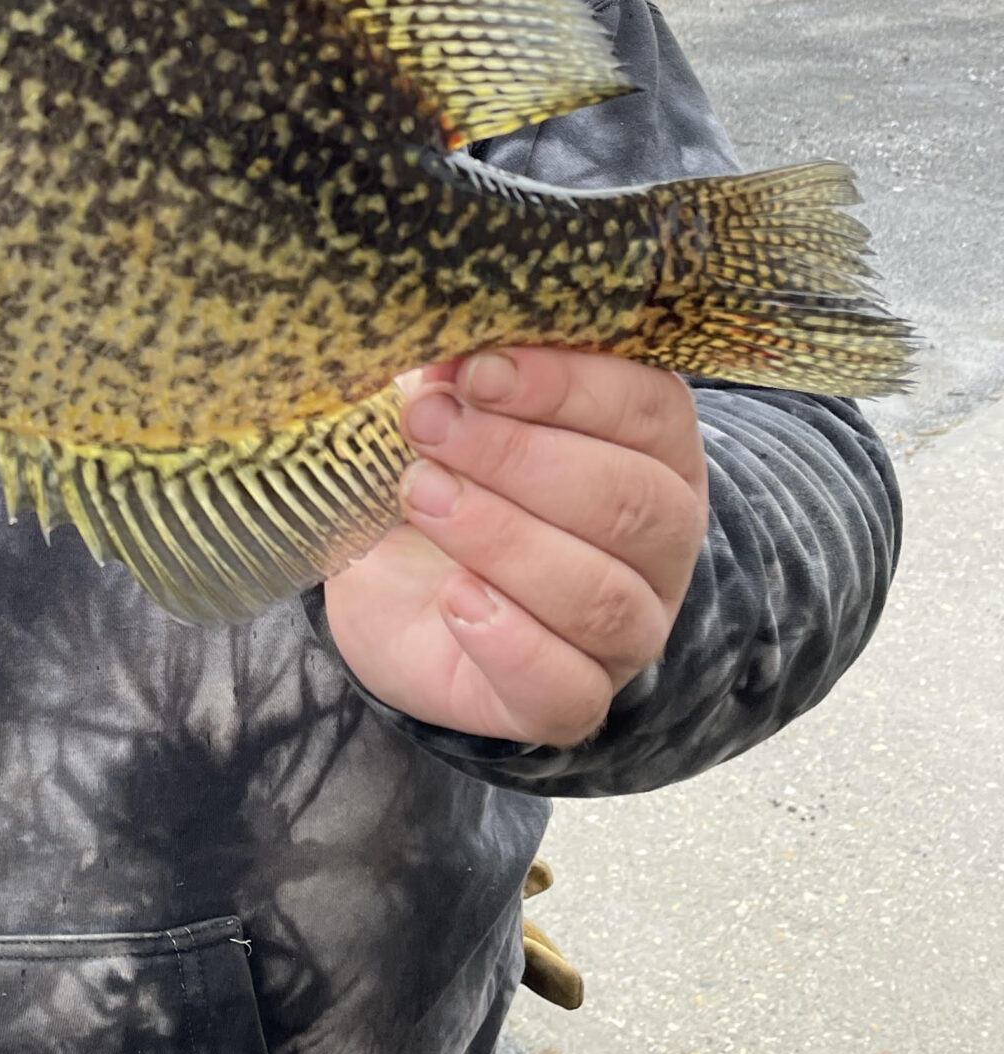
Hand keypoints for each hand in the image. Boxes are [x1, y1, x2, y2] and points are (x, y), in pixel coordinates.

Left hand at [323, 349, 708, 747]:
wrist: (392, 587)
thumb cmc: (446, 476)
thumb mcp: (452, 412)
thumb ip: (462, 378)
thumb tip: (438, 353)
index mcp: (653, 449)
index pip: (648, 409)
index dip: (566, 385)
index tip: (475, 369)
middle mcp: (660, 542)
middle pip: (628, 501)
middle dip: (519, 457)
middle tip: (429, 425)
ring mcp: (627, 630)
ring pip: (601, 595)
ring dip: (503, 538)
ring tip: (421, 495)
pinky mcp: (570, 700)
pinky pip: (569, 688)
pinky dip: (510, 642)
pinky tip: (456, 600)